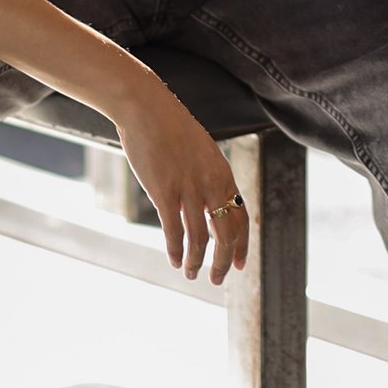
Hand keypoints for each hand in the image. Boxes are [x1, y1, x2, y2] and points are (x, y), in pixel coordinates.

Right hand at [113, 87, 249, 282]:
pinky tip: (174, 261)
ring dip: (198, 261)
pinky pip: (174, 231)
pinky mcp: (165, 191)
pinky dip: (176, 250)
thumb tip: (211, 201)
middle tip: (217, 280)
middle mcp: (211, 184)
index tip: (239, 264)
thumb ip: (209, 177)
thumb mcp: (201, 152)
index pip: (241, 218)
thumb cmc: (170, 128)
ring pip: (200, 238)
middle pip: (225, 234)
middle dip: (223, 261)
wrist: (147, 108)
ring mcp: (189, 189)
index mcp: (223, 174)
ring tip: (192, 274)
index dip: (241, 245)